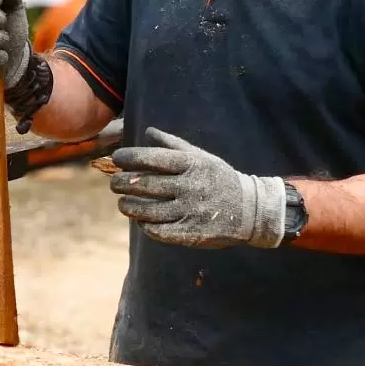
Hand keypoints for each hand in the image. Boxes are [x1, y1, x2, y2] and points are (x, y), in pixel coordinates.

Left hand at [109, 128, 286, 248]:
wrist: (250, 210)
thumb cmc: (220, 178)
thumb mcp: (202, 156)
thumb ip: (173, 145)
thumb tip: (148, 131)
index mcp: (192, 165)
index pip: (153, 158)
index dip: (130, 157)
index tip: (117, 158)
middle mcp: (190, 186)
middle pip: (146, 184)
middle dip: (123, 183)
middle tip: (114, 183)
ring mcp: (190, 211)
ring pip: (148, 210)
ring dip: (130, 206)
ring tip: (122, 203)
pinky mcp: (190, 233)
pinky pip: (160, 231)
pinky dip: (145, 226)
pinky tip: (140, 221)